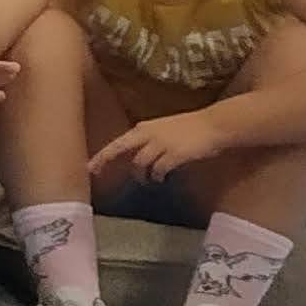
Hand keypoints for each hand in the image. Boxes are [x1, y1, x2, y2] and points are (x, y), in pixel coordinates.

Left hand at [92, 110, 230, 190]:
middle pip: (120, 148)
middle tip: (95, 173)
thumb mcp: (165, 130)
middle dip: (105, 161)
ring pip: (140, 163)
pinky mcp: (174, 154)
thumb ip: (149, 140)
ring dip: (141, 175)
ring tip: (147, 181)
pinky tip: (161, 179)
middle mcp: (149, 134)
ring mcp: (161, 144)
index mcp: (145, 128)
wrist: (216, 125)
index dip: (102, 155)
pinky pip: (159, 170)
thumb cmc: (192, 128)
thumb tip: (137, 156)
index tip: (89, 167)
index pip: (118, 143)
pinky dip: (157, 176)